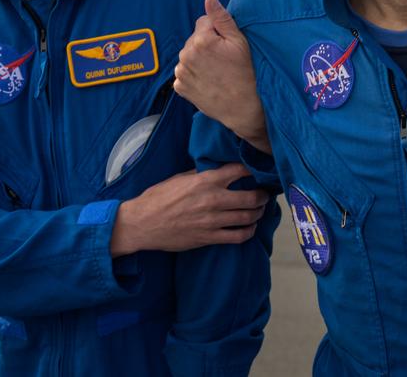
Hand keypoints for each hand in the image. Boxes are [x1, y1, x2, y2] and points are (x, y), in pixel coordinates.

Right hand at [110, 163, 269, 255]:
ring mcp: (213, 221)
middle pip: (251, 197)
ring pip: (248, 217)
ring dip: (258, 213)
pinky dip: (249, 231)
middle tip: (265, 194)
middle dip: (263, 195)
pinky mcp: (209, 238)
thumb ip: (201, 174)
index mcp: (205, 181)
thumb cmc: (157, 198)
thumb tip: (217, 169)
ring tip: (259, 209)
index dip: (253, 169)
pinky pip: (238, 236)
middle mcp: (213, 200)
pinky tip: (250, 227)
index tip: (258, 170)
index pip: (239, 170)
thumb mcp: (179, 178)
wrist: (142, 224)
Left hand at [174, 0, 270, 152]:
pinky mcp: (179, 87)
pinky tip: (208, 80)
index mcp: (201, 39)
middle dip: (206, 44)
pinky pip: (184, 72)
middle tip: (223, 60)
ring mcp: (181, 72)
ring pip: (189, 55)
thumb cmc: (245, 73)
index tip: (226, 45)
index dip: (217, 32)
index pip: (204, 21)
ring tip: (216, 71)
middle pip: (194, 38)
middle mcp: (186, 54)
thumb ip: (221, 17)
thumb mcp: (239, 42)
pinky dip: (193, 74)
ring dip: (199, 59)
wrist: (242, 108)